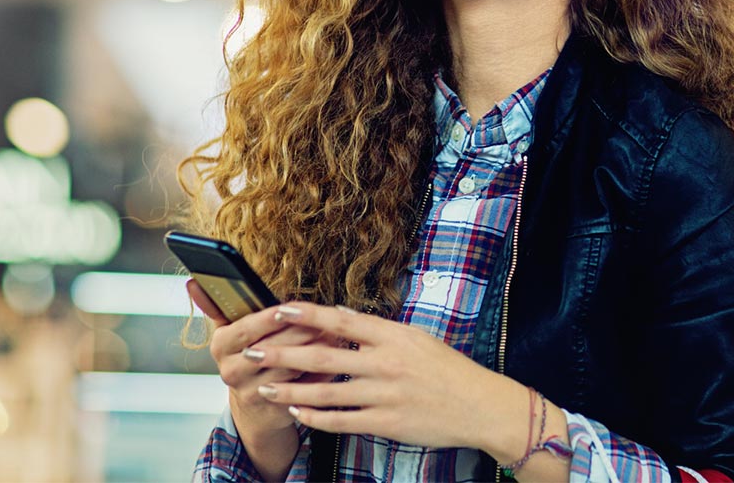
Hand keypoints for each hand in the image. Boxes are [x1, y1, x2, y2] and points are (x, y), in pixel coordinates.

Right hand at [187, 281, 334, 435]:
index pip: (243, 330)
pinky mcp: (276, 407)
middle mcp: (232, 372)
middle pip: (269, 349)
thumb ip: (216, 305)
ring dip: (315, 351)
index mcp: (220, 346)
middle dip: (298, 332)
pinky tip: (335, 357)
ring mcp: (253, 392)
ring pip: (290, 369)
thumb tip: (192, 281)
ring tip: (334, 334)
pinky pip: (304, 388)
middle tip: (322, 319)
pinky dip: (322, 372)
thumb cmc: (244, 355)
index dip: (265, 319)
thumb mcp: (229, 330)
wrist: (254, 406)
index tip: (286, 308)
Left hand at [242, 302, 521, 450]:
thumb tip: (343, 316)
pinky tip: (297, 413)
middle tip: (252, 351)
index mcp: (391, 335)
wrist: (481, 406)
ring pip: (326, 391)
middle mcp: (384, 363)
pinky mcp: (386, 423)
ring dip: (290, 390)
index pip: (340, 320)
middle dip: (282, 353)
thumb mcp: (416, 337)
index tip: (277, 310)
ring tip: (263, 387)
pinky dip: (316, 417)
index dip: (306, 315)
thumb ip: (378, 330)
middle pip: (322, 355)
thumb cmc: (448, 369)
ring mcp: (384, 395)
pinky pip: (342, 420)